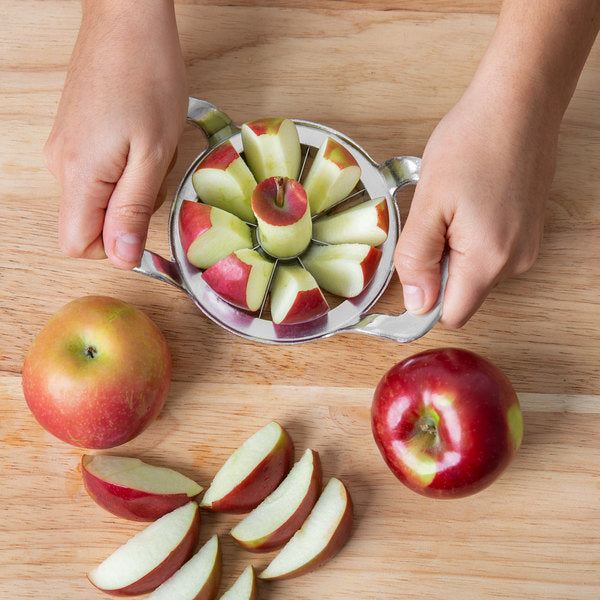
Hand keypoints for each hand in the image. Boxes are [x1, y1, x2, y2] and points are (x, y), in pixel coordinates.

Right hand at [44, 1, 187, 268]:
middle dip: (129, 211)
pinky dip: (123, 168)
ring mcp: (64, 149)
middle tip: (153, 171)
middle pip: (91, 222)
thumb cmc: (147, 78)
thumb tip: (121, 257)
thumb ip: (132, 209)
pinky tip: (139, 139)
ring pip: (98, 198)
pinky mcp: (73, 136)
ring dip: (130, 187)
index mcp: (80, 176)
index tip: (143, 222)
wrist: (128, 20)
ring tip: (149, 149)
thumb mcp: (153, 154)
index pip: (77, 244)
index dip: (113, 246)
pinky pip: (97, 174)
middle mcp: (61, 166)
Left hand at [394, 82, 556, 327]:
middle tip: (431, 222)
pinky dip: (470, 239)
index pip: (451, 315)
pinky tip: (467, 204)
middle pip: (462, 294)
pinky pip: (489, 253)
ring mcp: (526, 247)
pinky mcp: (528, 232)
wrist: (518, 103)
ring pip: (474, 273)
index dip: (424, 302)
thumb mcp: (428, 204)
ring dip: (452, 251)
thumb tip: (417, 304)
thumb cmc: (473, 143)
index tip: (409, 272)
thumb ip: (418, 259)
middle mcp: (515, 262)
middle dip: (437, 268)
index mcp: (488, 260)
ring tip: (451, 207)